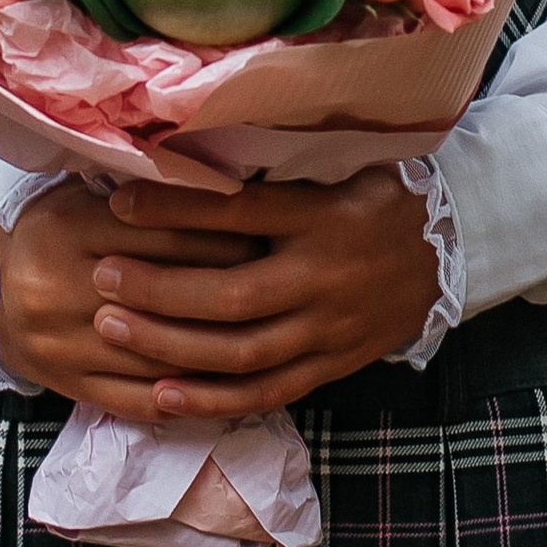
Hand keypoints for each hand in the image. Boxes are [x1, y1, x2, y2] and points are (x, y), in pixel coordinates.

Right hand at [0, 180, 262, 420]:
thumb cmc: (57, 233)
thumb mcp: (85, 196)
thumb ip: (141, 196)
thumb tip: (223, 188)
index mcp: (68, 227)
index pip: (167, 237)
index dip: (226, 238)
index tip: (268, 240)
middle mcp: (59, 286)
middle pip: (168, 295)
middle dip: (230, 291)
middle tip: (276, 286)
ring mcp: (62, 343)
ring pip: (159, 352)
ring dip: (218, 348)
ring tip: (264, 334)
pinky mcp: (69, 385)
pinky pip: (140, 399)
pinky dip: (188, 397)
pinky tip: (227, 387)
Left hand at [88, 165, 437, 418]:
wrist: (443, 257)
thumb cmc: (372, 200)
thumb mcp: (340, 167)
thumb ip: (276, 167)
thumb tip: (190, 147)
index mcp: (324, 215)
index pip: (241, 212)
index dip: (176, 209)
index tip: (119, 202)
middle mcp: (326, 275)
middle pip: (233, 294)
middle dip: (160, 289)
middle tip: (102, 277)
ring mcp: (329, 328)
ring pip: (242, 350)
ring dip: (171, 344)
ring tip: (112, 327)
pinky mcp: (331, 365)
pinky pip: (267, 391)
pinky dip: (212, 399)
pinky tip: (161, 395)